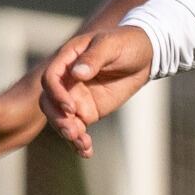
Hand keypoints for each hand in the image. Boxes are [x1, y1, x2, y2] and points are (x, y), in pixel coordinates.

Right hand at [40, 27, 155, 154]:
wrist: (145, 56)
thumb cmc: (126, 43)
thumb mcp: (111, 45)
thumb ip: (93, 59)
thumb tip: (77, 73)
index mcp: (67, 60)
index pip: (50, 79)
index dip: (56, 94)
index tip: (71, 107)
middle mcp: (67, 80)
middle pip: (50, 103)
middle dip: (58, 119)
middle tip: (73, 132)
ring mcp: (76, 97)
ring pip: (61, 119)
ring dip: (68, 134)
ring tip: (83, 145)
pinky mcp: (88, 111)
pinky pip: (78, 128)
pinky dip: (79, 142)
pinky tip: (86, 151)